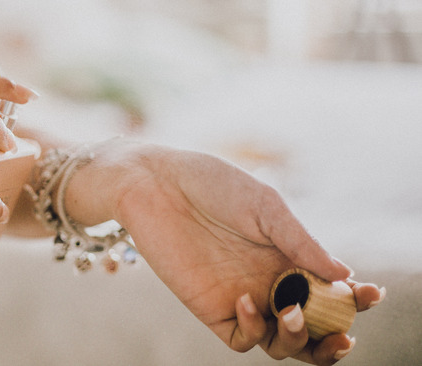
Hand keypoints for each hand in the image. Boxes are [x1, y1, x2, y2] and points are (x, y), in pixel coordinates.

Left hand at [109, 144, 383, 364]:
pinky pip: (242, 338)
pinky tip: (248, 300)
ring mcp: (242, 297)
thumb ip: (300, 241)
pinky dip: (254, 329)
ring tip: (294, 313)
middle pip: (311, 327)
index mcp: (289, 256)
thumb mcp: (265, 206)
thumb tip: (344, 275)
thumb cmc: (212, 184)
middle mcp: (270, 282)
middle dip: (333, 336)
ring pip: (281, 343)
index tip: (371, 293)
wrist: (155, 182)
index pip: (330, 291)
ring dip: (298, 340)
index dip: (355, 299)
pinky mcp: (211, 308)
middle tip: (343, 332)